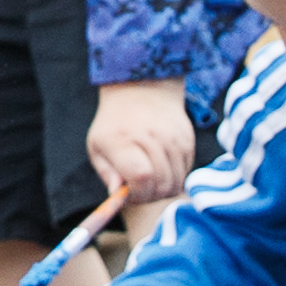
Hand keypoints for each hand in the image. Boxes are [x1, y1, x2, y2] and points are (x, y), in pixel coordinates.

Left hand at [83, 79, 193, 209]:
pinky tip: (161, 167)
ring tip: (150, 179)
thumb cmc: (115, 124)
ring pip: (176, 182)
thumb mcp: (98, 146)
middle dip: (150, 196)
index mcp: (122, 139)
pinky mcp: (187, 140)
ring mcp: (172, 138)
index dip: (138, 193)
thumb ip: (107, 173)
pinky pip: (185, 173)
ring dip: (163, 189)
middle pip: (161, 184)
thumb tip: (117, 194)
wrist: (142, 89)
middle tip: (139, 190)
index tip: (129, 192)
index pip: (141, 177)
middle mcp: (151, 137)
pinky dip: (174, 177)